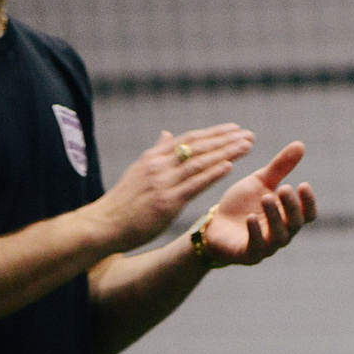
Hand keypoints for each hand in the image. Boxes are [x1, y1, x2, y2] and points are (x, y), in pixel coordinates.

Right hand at [95, 126, 254, 248]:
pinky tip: (230, 166)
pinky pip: (194, 184)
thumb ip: (157, 153)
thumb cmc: (123, 202)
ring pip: (199, 162)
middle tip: (249, 134)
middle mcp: (158, 165)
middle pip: (197, 147)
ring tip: (247, 145)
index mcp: (153, 158)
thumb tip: (167, 134)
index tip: (235, 128)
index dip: (213, 133)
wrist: (104, 225)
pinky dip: (213, 173)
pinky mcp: (166, 201)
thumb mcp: (138, 172)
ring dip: (226, 152)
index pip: (188, 139)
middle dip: (226, 139)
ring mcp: (162, 182)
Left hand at [192, 140, 317, 267]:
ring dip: (274, 217)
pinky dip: (255, 232)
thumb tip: (300, 145)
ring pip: (278, 236)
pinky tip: (250, 217)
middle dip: (291, 206)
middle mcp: (283, 234)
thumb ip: (280, 167)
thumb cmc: (242, 205)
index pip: (308, 214)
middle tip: (283, 188)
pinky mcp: (249, 255)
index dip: (308, 202)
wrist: (214, 225)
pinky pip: (257, 246)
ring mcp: (267, 246)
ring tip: (266, 198)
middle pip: (295, 224)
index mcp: (288, 217)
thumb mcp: (261, 182)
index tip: (303, 184)